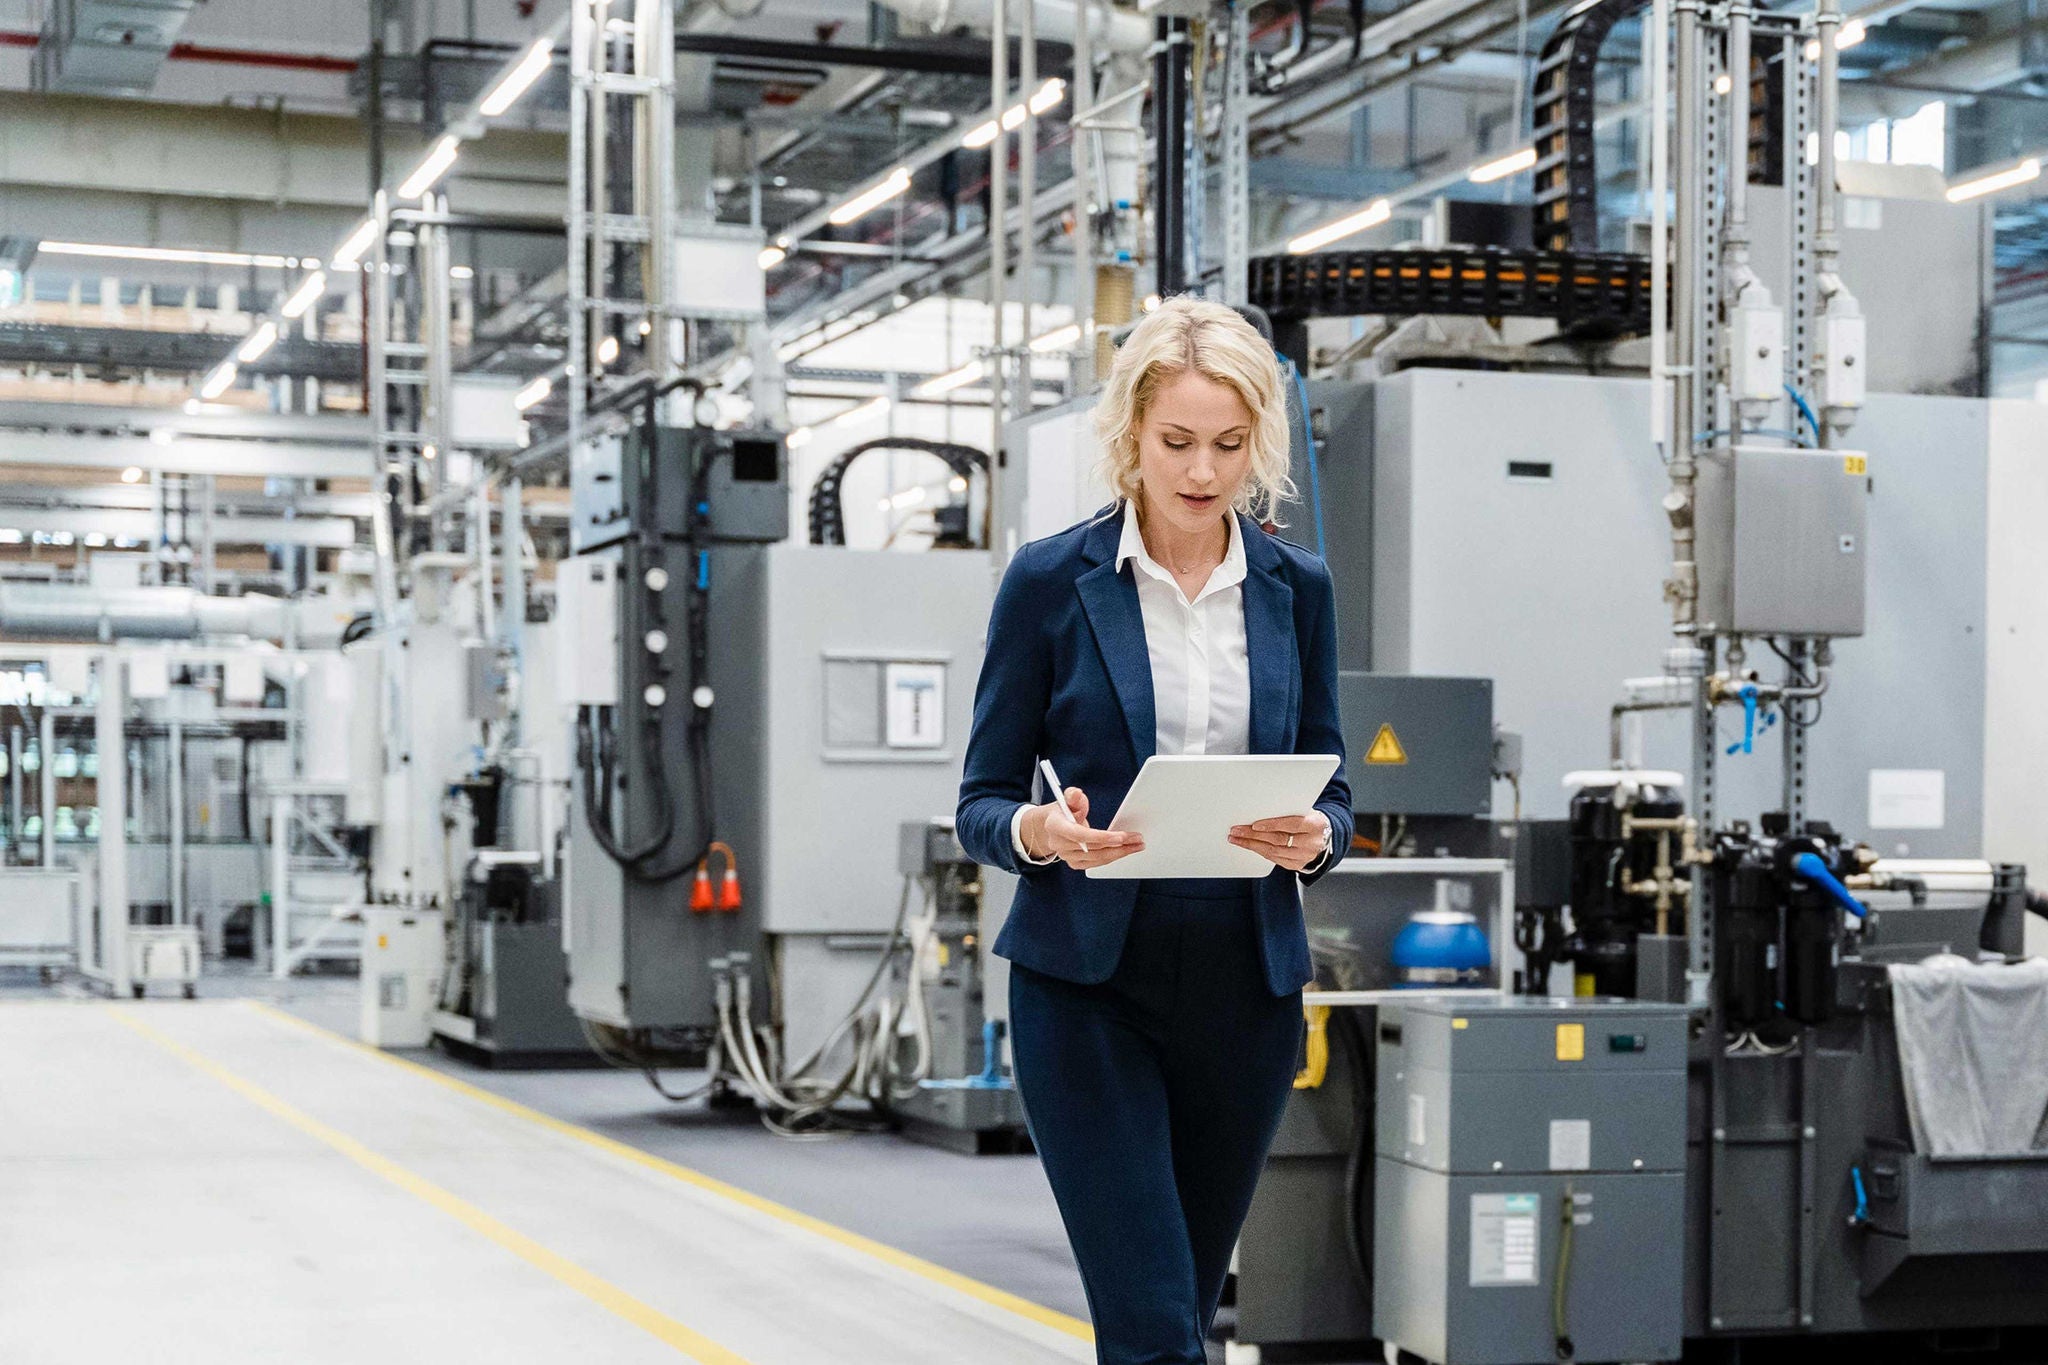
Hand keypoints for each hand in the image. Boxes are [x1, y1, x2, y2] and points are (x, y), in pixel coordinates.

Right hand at [1023, 787, 1145, 870]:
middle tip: (1137, 838)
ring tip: (1136, 845)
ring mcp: (1067, 856)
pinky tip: (1124, 851)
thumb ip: (1072, 795)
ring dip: (1120, 852)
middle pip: (1092, 849)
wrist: (1052, 826)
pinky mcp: (1075, 863)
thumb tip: (1077, 794)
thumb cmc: (1062, 811)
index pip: (1079, 835)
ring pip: (1097, 858)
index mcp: (1055, 826)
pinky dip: (1112, 857)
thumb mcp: (1065, 799)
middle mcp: (1059, 844)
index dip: (1101, 837)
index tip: (1120, 837)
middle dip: (1118, 844)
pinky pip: (1097, 863)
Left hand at [1229, 810, 1331, 872]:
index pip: (1291, 825)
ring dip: (1252, 845)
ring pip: (1274, 852)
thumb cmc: (1311, 820)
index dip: (1271, 825)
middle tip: (1237, 830)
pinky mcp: (1297, 865)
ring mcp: (1305, 856)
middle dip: (1254, 835)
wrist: (1324, 837)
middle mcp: (1311, 843)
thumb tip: (1262, 808)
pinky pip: (1275, 859)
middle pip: (1278, 839)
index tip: (1254, 825)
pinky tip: (1249, 846)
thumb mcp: (1306, 811)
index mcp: (1315, 825)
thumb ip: (1288, 810)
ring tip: (1237, 838)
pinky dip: (1260, 851)